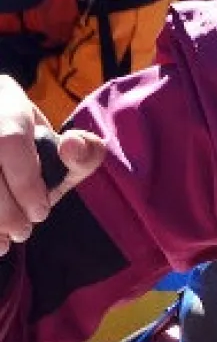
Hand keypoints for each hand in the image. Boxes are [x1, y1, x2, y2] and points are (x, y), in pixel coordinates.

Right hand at [0, 76, 105, 254]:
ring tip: (3, 242)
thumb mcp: (65, 149)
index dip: (25, 182)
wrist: (0, 145)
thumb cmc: (35, 151)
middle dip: (4, 208)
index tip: (41, 212)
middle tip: (22, 232)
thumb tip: (72, 146)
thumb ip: (83, 153)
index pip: (10, 140)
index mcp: (5, 98)